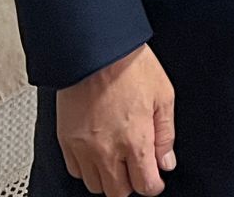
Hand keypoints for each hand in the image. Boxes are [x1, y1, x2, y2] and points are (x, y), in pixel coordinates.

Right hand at [55, 44, 175, 196]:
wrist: (96, 51)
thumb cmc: (130, 66)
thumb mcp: (163, 95)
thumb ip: (166, 134)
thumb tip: (166, 162)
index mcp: (136, 140)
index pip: (145, 186)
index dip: (154, 185)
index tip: (155, 178)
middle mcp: (108, 150)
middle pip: (118, 192)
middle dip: (132, 184)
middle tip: (137, 167)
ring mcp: (84, 148)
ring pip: (95, 185)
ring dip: (109, 178)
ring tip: (118, 159)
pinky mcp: (66, 141)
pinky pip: (75, 171)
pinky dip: (87, 168)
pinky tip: (98, 153)